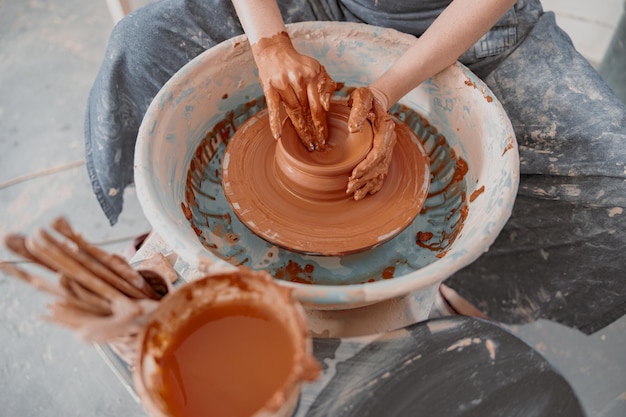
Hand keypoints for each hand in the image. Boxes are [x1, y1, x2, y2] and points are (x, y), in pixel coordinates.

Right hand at [252, 32, 336, 149]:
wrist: (274, 50)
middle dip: (313, 131)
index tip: (325, 139)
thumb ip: (326, 85)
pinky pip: (272, 108)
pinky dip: (274, 122)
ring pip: (293, 112)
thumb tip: (327, 107)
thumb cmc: (299, 64)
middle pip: (306, 112)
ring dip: (300, 130)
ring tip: (307, 144)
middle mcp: (298, 80)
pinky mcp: (269, 88)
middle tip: (318, 147)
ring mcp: (282, 84)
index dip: (321, 124)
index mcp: (312, 76)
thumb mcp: (317, 69)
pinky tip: (278, 136)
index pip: (318, 106)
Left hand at [346, 87, 396, 199]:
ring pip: (381, 171)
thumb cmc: (366, 98)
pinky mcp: (384, 152)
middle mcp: (390, 140)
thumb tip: (353, 129)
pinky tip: (368, 192)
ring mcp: (388, 147)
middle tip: (350, 188)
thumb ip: (357, 110)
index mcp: (385, 129)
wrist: (376, 99)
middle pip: (379, 165)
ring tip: (356, 195)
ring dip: (369, 184)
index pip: (378, 153)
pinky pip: (382, 170)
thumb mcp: (361, 97)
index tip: (353, 175)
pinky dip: (376, 183)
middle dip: (365, 179)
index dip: (366, 166)